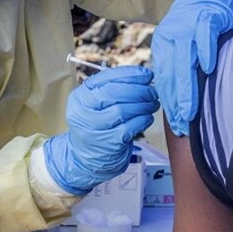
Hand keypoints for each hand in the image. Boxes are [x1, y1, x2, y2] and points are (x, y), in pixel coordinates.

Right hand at [44, 66, 158, 194]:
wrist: (87, 157)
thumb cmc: (97, 125)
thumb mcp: (96, 104)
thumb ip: (114, 88)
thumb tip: (143, 77)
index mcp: (80, 97)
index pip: (106, 78)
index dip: (130, 74)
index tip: (146, 75)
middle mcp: (83, 112)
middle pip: (114, 94)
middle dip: (139, 90)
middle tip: (152, 92)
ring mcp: (94, 129)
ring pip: (122, 110)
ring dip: (143, 105)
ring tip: (152, 104)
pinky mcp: (108, 144)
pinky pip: (129, 128)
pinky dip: (142, 120)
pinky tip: (147, 118)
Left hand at [152, 0, 232, 136]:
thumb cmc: (196, 24)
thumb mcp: (182, 45)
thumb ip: (180, 69)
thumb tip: (182, 103)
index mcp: (163, 46)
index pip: (163, 80)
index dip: (169, 103)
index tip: (176, 125)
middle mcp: (171, 37)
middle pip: (171, 74)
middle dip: (176, 102)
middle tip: (182, 124)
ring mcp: (188, 27)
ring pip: (185, 61)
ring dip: (188, 86)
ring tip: (191, 109)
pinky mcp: (206, 18)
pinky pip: (204, 39)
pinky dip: (205, 54)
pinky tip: (209, 69)